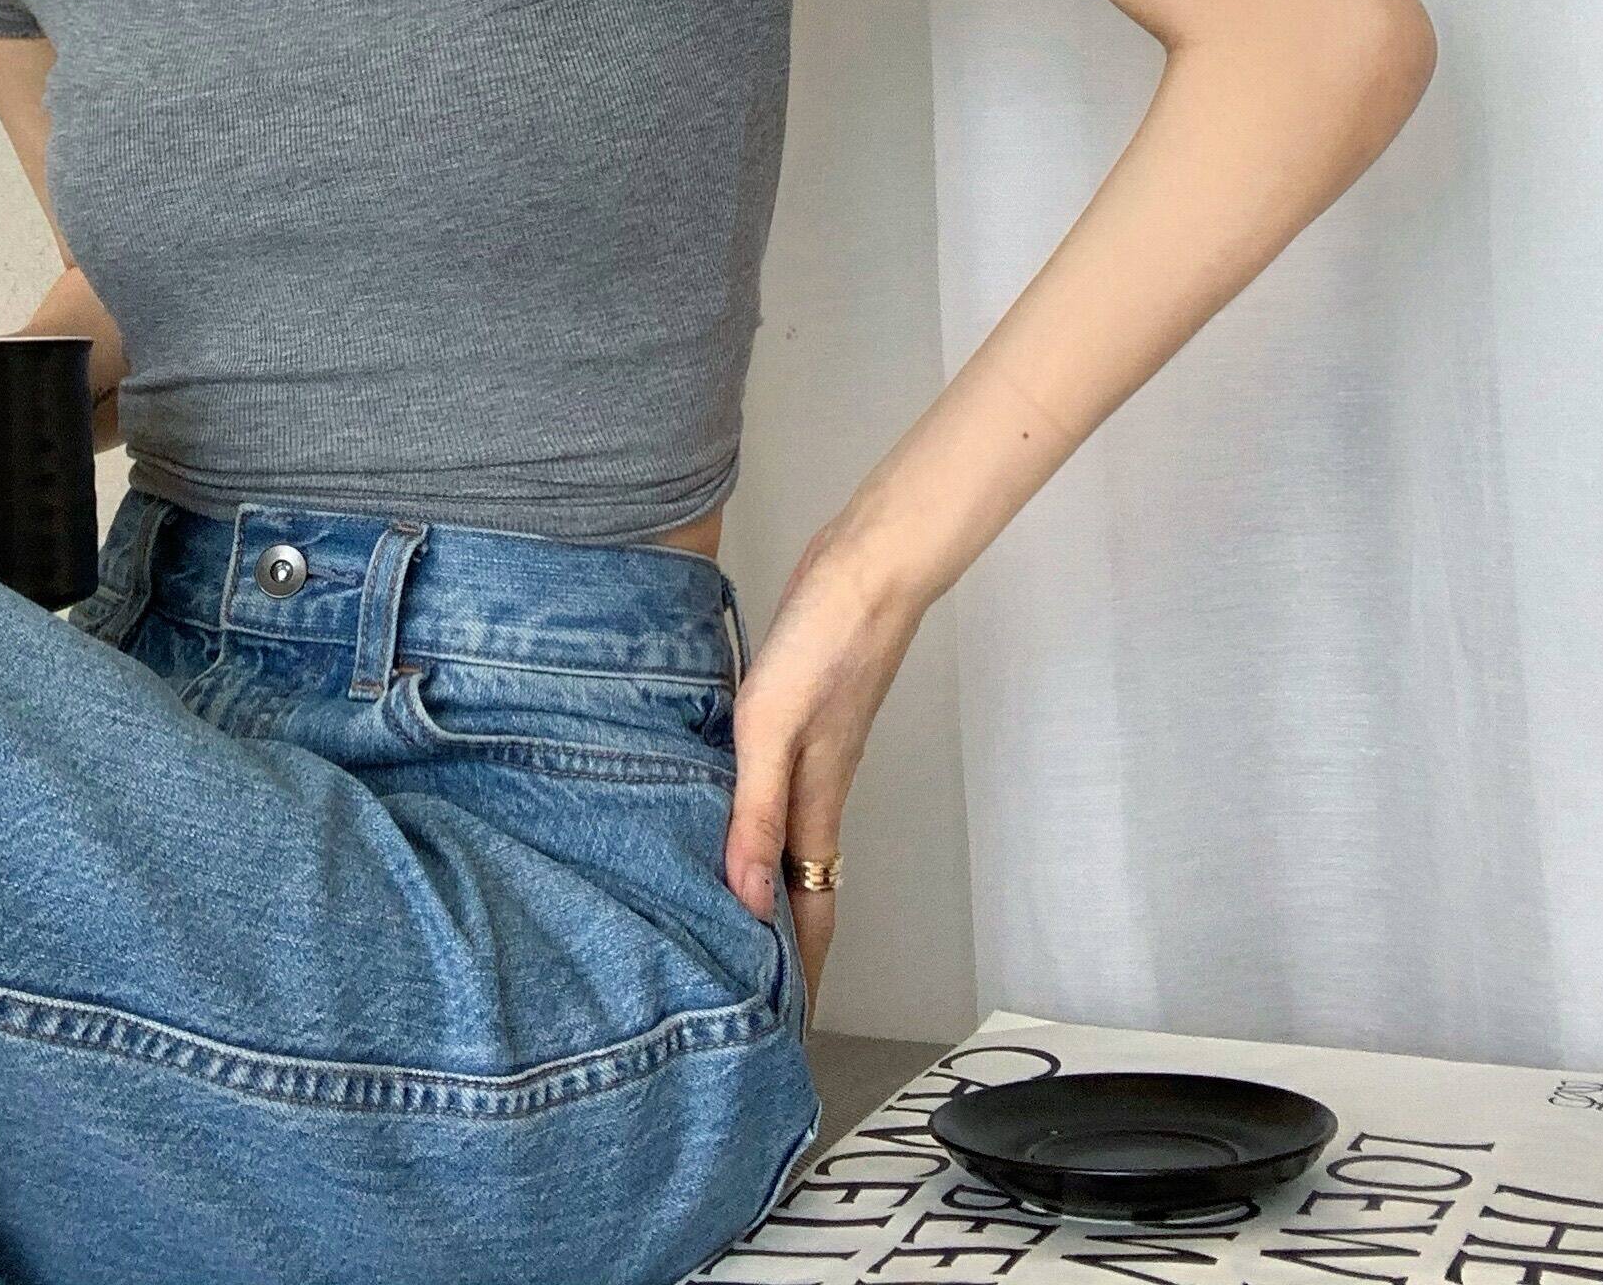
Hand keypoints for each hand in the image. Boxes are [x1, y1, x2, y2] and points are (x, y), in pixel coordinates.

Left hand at [722, 509, 932, 1016]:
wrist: (869, 566)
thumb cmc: (827, 636)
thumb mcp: (772, 723)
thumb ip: (756, 809)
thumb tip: (746, 901)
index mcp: (814, 800)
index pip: (812, 913)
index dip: (804, 978)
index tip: (789, 1036)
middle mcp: (818, 789)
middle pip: (804, 890)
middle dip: (786, 952)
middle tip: (753, 1003)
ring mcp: (814, 755)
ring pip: (793, 844)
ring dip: (771, 891)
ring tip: (736, 929)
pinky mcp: (802, 720)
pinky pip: (780, 798)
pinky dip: (761, 829)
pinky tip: (732, 819)